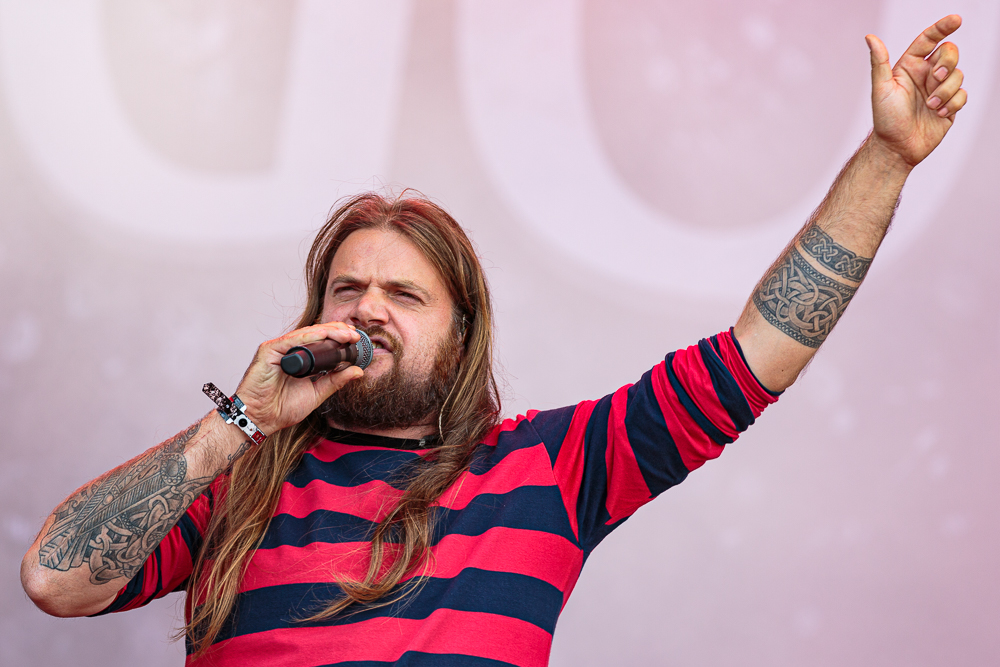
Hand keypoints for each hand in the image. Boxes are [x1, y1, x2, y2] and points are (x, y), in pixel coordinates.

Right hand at [233, 322, 363, 433]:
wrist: (259, 419)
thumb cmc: (281, 408)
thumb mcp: (317, 393)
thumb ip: (336, 381)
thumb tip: (358, 371)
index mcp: (300, 359)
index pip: (321, 341)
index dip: (339, 337)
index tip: (356, 338)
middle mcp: (289, 350)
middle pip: (316, 334)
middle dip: (338, 331)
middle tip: (355, 334)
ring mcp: (278, 349)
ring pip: (307, 334)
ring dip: (329, 332)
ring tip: (347, 335)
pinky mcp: (269, 351)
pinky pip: (292, 340)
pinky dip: (309, 337)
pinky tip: (325, 335)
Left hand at [867, 14, 967, 166]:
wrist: (897, 148)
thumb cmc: (885, 119)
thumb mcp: (881, 89)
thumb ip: (879, 62)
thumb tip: (870, 38)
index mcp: (909, 66)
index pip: (929, 40)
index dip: (943, 27)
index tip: (956, 20)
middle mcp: (925, 75)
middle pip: (949, 53)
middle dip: (946, 64)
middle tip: (934, 79)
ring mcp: (939, 89)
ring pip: (958, 75)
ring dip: (945, 91)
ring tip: (930, 106)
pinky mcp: (950, 104)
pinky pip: (963, 94)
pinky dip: (952, 103)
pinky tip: (939, 114)